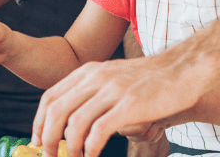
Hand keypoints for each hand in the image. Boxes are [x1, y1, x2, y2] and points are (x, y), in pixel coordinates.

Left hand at [32, 57, 202, 156]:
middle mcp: (95, 78)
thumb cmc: (148, 81)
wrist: (182, 71)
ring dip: (68, 147)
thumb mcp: (111, 78)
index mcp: (87, 72)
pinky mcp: (129, 105)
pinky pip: (99, 130)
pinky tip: (91, 156)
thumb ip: (91, 94)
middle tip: (50, 156)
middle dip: (47, 138)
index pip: (50, 98)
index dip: (38, 123)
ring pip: (74, 123)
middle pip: (56, 111)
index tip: (37, 142)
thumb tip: (71, 124)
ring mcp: (112, 90)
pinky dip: (90, 147)